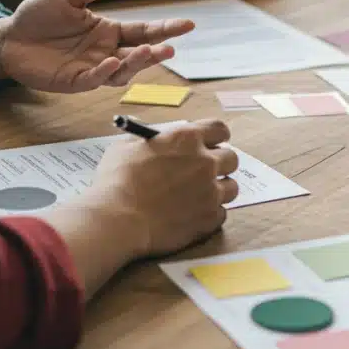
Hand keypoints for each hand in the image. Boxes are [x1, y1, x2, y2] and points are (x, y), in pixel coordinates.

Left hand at [0, 0, 193, 91]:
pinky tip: (111, 63)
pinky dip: (105, 73)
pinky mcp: (74, 81)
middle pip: (139, 55)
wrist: (9, 37)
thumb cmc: (39, 16)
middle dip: (156, 52)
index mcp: (109, 31)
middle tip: (170, 47)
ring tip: (148, 53)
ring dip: (136, 64)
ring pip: (123, 72)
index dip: (165, 28)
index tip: (188, 25)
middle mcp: (106, 52)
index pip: (144, 31)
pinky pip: (94, 80)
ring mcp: (92, 68)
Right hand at [91, 120, 238, 255]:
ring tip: (201, 196)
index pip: (219, 129)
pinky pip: (221, 213)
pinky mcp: (209, 218)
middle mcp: (205, 162)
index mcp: (187, 139)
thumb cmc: (117, 180)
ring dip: (219, 189)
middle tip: (205, 171)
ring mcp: (210, 192)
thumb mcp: (126, 146)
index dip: (217, 137)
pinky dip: (210, 214)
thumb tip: (152, 135)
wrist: (117, 219)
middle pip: (232, 158)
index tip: (214, 143)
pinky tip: (193, 215)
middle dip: (221, 163)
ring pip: (232, 187)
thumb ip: (148, 138)